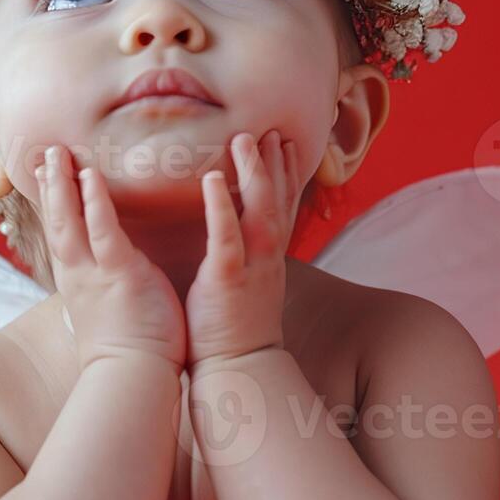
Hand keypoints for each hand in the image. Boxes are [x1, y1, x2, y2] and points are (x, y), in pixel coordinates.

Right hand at [36, 145, 187, 371]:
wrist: (133, 375)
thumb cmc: (127, 347)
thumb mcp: (106, 310)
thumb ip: (103, 287)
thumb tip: (103, 279)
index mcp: (77, 280)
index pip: (60, 233)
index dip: (52, 204)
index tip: (45, 176)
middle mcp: (77, 273)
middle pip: (55, 221)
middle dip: (49, 186)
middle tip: (44, 153)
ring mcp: (94, 272)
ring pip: (69, 220)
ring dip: (60, 183)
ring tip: (57, 152)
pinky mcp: (119, 273)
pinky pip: (102, 230)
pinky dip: (94, 201)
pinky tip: (88, 175)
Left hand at [184, 130, 301, 367]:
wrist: (237, 370)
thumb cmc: (232, 328)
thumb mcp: (245, 284)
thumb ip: (245, 257)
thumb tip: (237, 240)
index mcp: (268, 258)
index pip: (281, 207)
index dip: (286, 174)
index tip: (285, 142)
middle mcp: (266, 258)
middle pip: (278, 201)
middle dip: (277, 163)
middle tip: (274, 128)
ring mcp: (250, 268)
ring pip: (259, 212)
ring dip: (255, 174)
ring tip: (245, 138)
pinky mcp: (226, 280)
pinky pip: (227, 238)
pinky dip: (222, 208)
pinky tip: (214, 179)